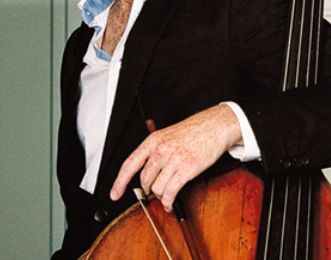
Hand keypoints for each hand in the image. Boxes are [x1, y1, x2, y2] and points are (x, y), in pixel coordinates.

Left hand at [108, 105, 241, 210]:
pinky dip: (168, 202)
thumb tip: (146, 174)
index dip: (119, 182)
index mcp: (153, 140)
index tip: (114, 194)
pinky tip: (170, 203)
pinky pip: (170, 192)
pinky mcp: (187, 169)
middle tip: (156, 191)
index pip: (129, 164)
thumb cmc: (194, 131)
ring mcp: (173, 159)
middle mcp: (160, 149)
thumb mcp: (168, 136)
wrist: (216, 126)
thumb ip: (155, 152)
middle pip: (144, 179)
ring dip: (161, 196)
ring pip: (157, 188)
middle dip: (149, 189)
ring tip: (167, 194)